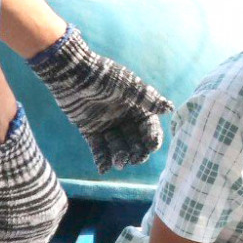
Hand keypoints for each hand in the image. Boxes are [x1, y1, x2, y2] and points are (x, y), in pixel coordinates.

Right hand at [0, 108, 68, 242]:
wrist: (8, 156)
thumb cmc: (15, 160)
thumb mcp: (29, 181)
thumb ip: (27, 200)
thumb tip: (11, 209)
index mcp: (56, 209)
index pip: (43, 232)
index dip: (27, 238)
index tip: (10, 237)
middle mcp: (47, 226)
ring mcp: (28, 235)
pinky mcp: (5, 240)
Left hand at [28, 26, 173, 173]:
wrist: (72, 73)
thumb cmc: (104, 76)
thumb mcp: (130, 87)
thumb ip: (149, 100)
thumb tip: (170, 108)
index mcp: (136, 106)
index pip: (149, 127)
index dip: (152, 137)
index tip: (152, 147)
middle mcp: (123, 117)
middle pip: (134, 140)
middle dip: (136, 151)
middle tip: (135, 159)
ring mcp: (106, 124)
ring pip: (117, 145)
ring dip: (119, 156)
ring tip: (119, 164)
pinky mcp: (89, 129)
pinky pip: (97, 147)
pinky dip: (101, 158)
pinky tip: (103, 169)